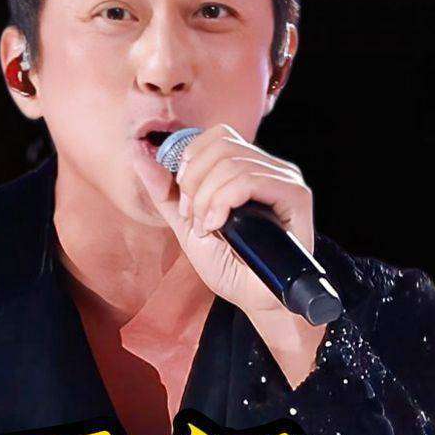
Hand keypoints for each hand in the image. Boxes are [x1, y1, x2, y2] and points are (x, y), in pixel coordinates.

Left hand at [130, 123, 326, 384]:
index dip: (191, 161)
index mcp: (247, 167)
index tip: (184, 202)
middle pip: (221, 146)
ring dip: (206, 198)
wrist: (253, 299)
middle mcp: (269, 167)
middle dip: (194, 183)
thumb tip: (138, 155)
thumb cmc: (228, 265)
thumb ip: (165, 192)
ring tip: (207, 227)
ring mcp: (285, 179)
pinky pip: (251, 179)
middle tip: (193, 218)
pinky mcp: (296, 196)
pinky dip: (224, 201)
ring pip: (232, 163)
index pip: (216, 135)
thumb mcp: (186, 225)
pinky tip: (219, 225)